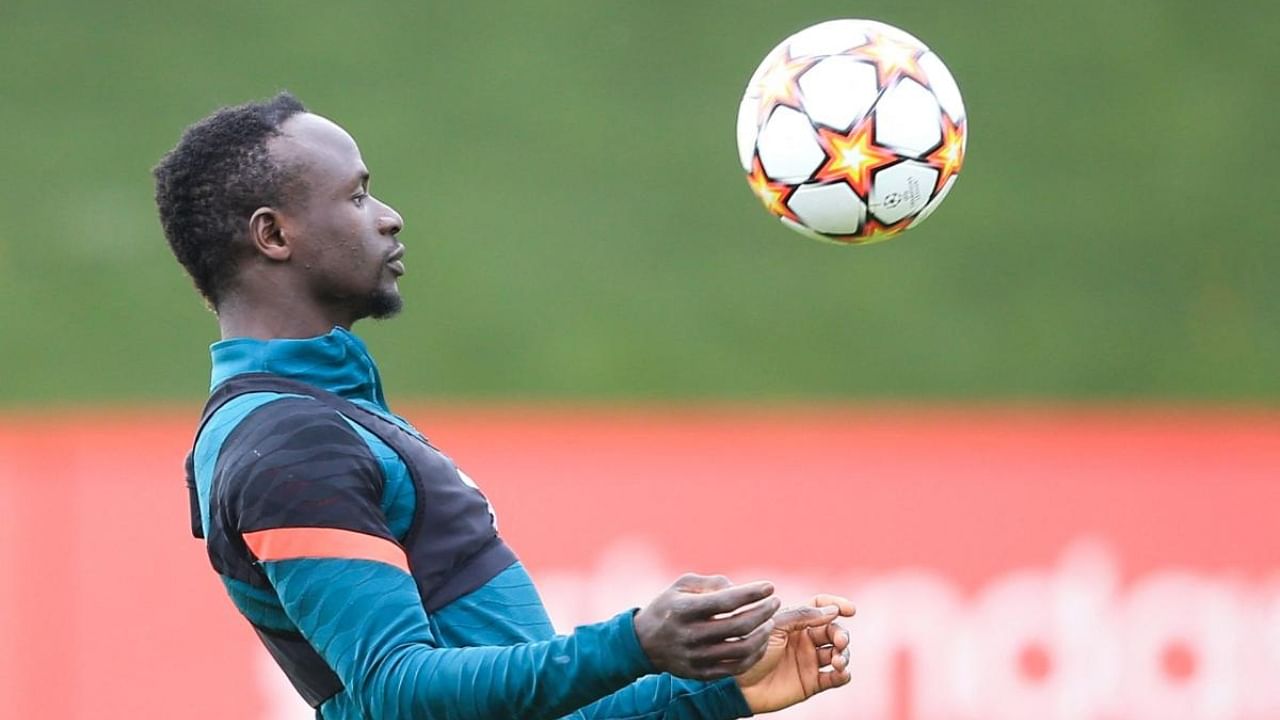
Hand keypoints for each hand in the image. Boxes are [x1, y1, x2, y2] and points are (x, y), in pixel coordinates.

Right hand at [633, 574, 780, 679]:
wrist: (643, 643)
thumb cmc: (669, 607)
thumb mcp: (682, 586)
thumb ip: (711, 583)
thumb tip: (739, 588)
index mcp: (685, 610)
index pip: (726, 601)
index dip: (752, 593)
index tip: (769, 586)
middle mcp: (690, 635)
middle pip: (738, 626)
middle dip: (763, 612)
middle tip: (774, 602)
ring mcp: (696, 657)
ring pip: (741, 649)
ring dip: (763, 634)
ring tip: (770, 622)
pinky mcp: (701, 673)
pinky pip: (736, 667)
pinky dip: (754, 654)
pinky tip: (761, 642)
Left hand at [735, 594, 855, 713]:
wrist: (737, 684)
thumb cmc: (749, 650)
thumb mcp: (774, 626)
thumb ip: (802, 616)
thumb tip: (832, 610)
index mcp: (795, 622)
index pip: (821, 607)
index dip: (837, 605)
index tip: (849, 610)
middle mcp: (805, 640)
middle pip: (834, 630)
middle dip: (842, 634)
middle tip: (840, 641)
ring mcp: (809, 661)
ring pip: (839, 653)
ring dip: (845, 654)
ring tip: (839, 660)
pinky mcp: (812, 683)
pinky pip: (835, 678)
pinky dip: (844, 674)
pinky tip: (842, 672)